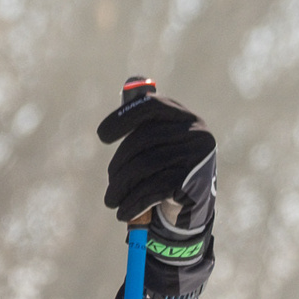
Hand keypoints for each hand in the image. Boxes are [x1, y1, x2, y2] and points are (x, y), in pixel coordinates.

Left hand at [97, 84, 215, 298]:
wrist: (191, 215)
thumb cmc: (167, 174)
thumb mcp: (157, 145)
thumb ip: (144, 117)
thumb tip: (131, 83)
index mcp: (185, 117)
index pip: (150, 106)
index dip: (122, 118)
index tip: (102, 136)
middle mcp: (196, 132)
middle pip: (142, 140)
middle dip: (119, 165)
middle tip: (109, 186)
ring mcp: (196, 158)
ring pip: (144, 166)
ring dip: (120, 187)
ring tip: (111, 201)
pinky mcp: (192, 183)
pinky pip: (152, 189)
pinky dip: (132, 202)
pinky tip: (123, 212)